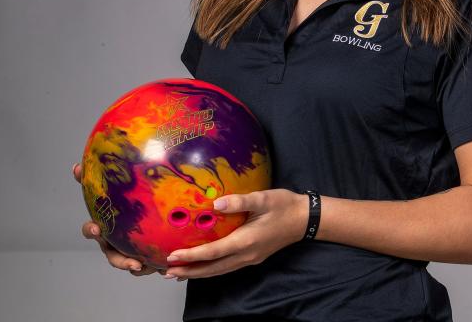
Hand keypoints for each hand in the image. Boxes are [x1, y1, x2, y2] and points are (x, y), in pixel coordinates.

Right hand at [73, 163, 161, 276]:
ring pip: (131, 264)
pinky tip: (164, 265)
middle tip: (134, 263)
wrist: (141, 221)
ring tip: (151, 266)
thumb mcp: (110, 192)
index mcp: (104, 228)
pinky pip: (146, 265)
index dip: (92, 230)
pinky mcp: (141, 258)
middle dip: (122, 262)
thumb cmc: (119, 207)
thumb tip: (75, 167)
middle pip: (113, 257)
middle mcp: (113, 243)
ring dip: (141, 266)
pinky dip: (153, 266)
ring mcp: (126, 253)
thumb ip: (92, 181)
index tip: (98, 229)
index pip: (91, 230)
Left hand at [162, 189, 306, 280]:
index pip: (213, 252)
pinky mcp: (253, 257)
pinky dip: (211, 269)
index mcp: (246, 241)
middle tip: (167, 272)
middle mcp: (246, 255)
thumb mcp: (263, 198)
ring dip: (198, 273)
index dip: (192, 256)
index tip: (172, 256)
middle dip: (189, 271)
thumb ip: (239, 201)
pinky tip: (202, 266)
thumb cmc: (284, 206)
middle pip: (213, 268)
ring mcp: (250, 259)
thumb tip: (215, 203)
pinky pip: (226, 267)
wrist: (304, 219)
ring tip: (178, 273)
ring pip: (219, 271)